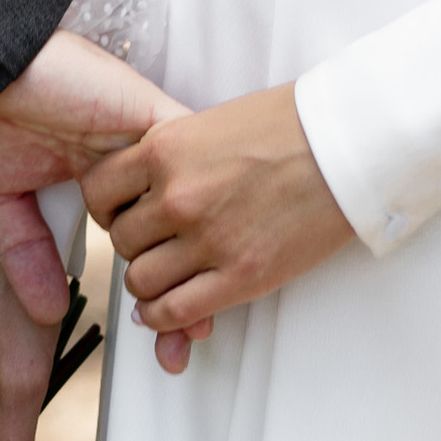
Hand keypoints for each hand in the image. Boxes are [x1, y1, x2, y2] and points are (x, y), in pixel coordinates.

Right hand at [0, 29, 185, 320]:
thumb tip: (48, 310)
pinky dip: (202, 195)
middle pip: (175, 225)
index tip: (171, 337)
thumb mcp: (1, 199)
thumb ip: (28, 251)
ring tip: (197, 316)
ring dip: (197, 255)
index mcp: (95, 172)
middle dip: (189, 286)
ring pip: (191, 198)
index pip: (143, 235)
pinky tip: (212, 245)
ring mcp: (138, 136)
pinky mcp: (146, 114)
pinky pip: (193, 152)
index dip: (160, 285)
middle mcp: (124, 156)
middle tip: (188, 339)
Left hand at [83, 83, 351, 371]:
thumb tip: (147, 186)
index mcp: (164, 149)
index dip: (107, 206)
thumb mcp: (209, 123)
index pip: (98, 190)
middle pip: (121, 240)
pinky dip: (164, 318)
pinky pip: (176, 310)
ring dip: (149, 283)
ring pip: (142, 280)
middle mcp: (177, 196)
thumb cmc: (288, 126)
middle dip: (134, 245)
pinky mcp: (240, 276)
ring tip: (166, 275)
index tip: (121, 211)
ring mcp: (207, 239)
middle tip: (154, 244)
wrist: (342, 146)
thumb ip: (171, 155)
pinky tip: (168, 311)